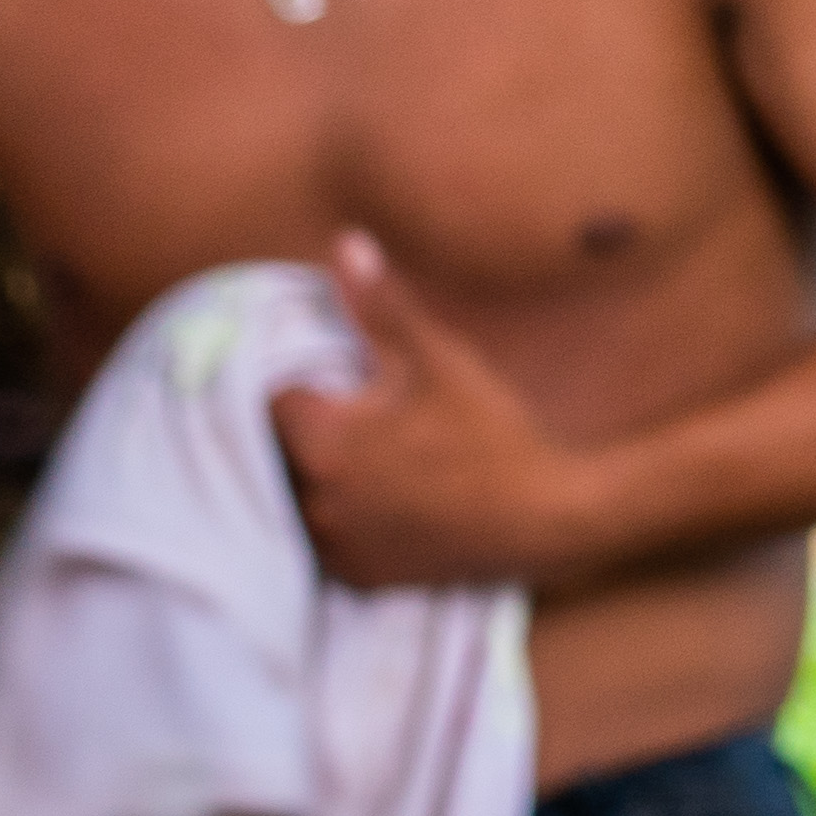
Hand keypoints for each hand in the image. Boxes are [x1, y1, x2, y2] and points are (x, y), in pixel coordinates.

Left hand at [271, 232, 610, 588]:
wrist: (546, 517)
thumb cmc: (492, 433)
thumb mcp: (438, 359)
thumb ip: (380, 306)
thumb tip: (344, 241)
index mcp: (323, 442)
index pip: (269, 396)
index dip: (295, 376)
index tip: (331, 371)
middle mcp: (314, 500)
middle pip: (272, 450)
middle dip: (301, 426)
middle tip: (350, 408)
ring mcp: (333, 544)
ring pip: (292, 495)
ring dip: (312, 472)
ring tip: (361, 449)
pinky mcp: (354, 573)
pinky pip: (318, 536)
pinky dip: (333, 513)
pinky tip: (374, 492)